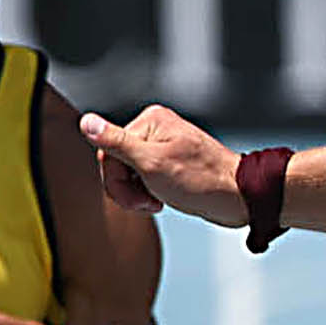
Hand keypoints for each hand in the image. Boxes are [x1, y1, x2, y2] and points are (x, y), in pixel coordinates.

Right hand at [78, 106, 241, 226]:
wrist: (239, 198)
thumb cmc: (201, 181)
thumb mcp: (151, 163)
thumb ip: (116, 143)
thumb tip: (86, 122)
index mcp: (150, 120)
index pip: (108, 150)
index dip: (116, 180)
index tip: (137, 197)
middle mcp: (157, 129)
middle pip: (117, 162)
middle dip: (127, 188)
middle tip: (149, 204)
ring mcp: (165, 147)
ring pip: (130, 173)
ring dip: (138, 194)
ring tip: (157, 202)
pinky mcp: (172, 164)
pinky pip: (145, 179)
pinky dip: (149, 194)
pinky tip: (163, 200)